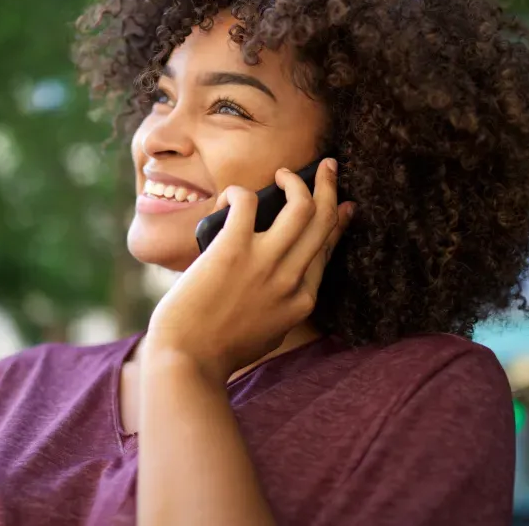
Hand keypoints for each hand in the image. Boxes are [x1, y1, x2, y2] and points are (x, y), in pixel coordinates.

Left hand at [144, 157, 355, 384]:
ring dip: (296, 181)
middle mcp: (291, 279)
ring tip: (284, 174)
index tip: (342, 203)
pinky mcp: (232, 249)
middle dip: (329, 187)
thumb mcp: (270, 331)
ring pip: (301, 206)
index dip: (337, 220)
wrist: (187, 360)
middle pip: (323, 221)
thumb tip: (288, 277)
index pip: (327, 248)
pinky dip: (241, 192)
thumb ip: (285, 305)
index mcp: (302, 300)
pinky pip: (248, 202)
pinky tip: (231, 197)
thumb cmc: (220, 350)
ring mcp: (265, 263)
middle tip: (327, 167)